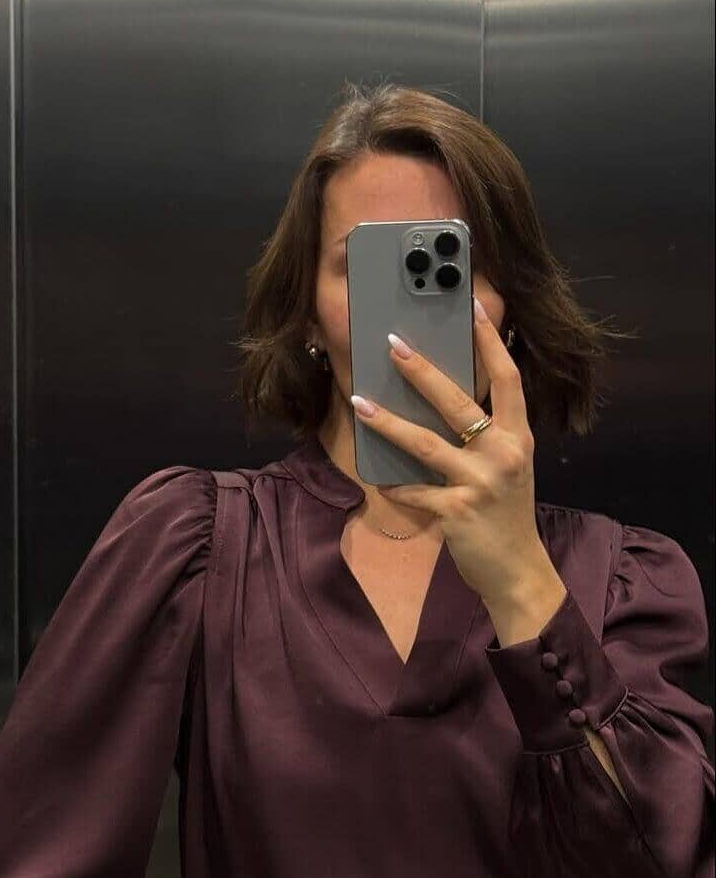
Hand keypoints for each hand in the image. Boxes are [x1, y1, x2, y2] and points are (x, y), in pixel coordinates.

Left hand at [350, 296, 548, 609]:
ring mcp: (479, 482)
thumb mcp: (508, 469)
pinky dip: (395, 485)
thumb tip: (439, 405)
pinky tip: (379, 480)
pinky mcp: (456, 511)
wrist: (517, 571)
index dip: (490, 342)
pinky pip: (414, 490)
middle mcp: (503, 454)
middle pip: (457, 402)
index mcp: (518, 437)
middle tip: (392, 344)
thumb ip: (485, 439)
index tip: (473, 306)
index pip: (507, 379)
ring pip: (424, 442)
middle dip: (421, 371)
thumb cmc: (506, 515)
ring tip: (359, 402)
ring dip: (387, 422)